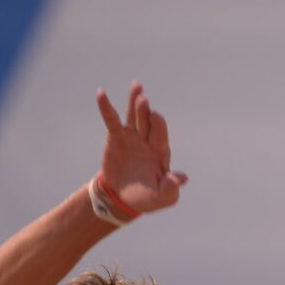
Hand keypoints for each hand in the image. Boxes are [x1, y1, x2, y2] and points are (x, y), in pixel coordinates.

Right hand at [95, 81, 189, 213]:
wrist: (122, 197)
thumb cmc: (146, 198)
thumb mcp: (160, 198)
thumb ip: (171, 189)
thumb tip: (183, 178)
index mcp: (160, 153)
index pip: (161, 136)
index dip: (158, 126)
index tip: (155, 116)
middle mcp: (148, 141)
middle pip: (148, 123)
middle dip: (145, 112)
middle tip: (144, 100)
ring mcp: (132, 137)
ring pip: (134, 117)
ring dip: (134, 102)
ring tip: (136, 86)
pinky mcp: (116, 137)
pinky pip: (111, 120)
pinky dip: (106, 107)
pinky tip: (101, 93)